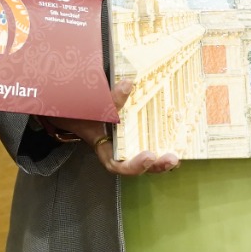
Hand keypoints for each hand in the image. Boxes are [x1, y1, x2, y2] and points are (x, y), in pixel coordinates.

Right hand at [38, 79, 178, 176]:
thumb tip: (128, 84)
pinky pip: (148, 144)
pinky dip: (161, 146)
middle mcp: (117, 151)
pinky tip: (176, 143)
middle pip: (136, 167)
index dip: (133, 165)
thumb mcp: (90, 106)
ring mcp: (127, 146)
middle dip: (154, 166)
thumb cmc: (80, 111)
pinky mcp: (135, 137)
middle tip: (171, 159)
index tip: (149, 156)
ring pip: (144, 160)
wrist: (75, 109)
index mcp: (104, 148)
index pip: (117, 165)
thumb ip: (110, 99)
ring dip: (160, 162)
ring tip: (175, 157)